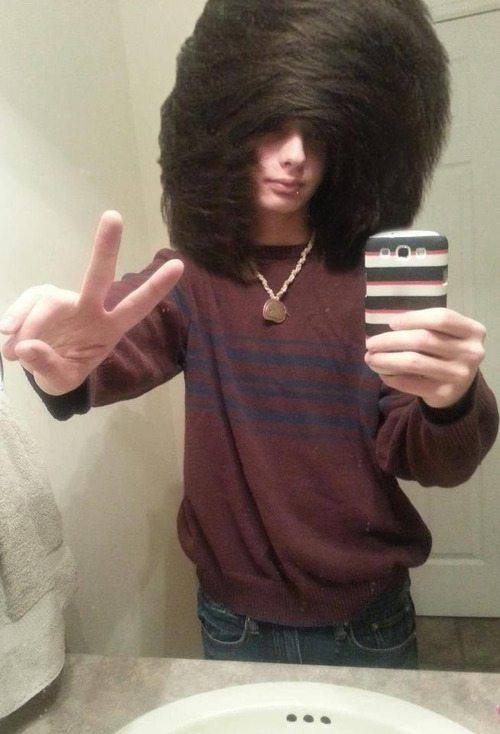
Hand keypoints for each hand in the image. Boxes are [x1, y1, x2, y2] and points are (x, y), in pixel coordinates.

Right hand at [0, 211, 183, 395]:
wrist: (41, 368)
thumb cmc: (63, 372)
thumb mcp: (60, 380)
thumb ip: (47, 366)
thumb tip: (28, 346)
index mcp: (109, 329)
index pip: (136, 306)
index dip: (155, 287)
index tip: (180, 266)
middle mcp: (90, 307)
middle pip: (99, 275)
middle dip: (106, 247)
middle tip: (114, 216)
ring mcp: (66, 300)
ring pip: (48, 302)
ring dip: (28, 327)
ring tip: (11, 353)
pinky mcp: (43, 297)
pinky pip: (28, 302)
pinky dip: (15, 317)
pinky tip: (6, 335)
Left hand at [365, 308, 485, 408]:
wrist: (459, 389)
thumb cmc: (446, 353)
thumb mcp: (446, 335)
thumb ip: (426, 326)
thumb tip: (389, 326)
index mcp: (472, 331)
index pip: (441, 318)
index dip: (413, 318)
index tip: (391, 323)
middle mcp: (471, 353)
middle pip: (423, 340)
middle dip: (390, 340)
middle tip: (370, 343)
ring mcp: (459, 375)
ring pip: (413, 362)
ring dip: (386, 359)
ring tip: (370, 358)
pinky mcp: (444, 393)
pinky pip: (410, 383)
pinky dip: (392, 377)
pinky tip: (383, 373)